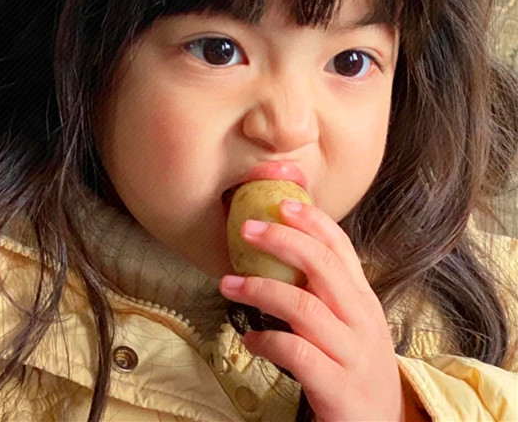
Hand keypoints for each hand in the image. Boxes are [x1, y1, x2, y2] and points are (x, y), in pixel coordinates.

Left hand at [219, 200, 404, 421]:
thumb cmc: (355, 362)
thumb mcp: (349, 320)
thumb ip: (324, 289)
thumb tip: (280, 252)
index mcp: (361, 297)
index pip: (341, 248)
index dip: (313, 222)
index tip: (283, 204)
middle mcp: (360, 318)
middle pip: (323, 267)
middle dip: (283, 242)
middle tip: (247, 230)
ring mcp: (351, 352)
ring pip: (304, 307)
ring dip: (260, 290)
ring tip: (229, 284)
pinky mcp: (337, 386)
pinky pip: (296, 353)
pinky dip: (267, 341)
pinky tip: (250, 338)